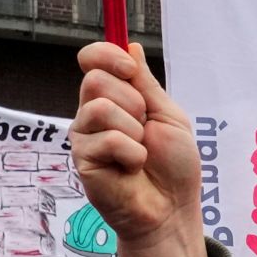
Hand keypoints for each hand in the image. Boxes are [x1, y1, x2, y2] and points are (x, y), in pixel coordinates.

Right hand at [73, 40, 208, 256]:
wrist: (172, 209)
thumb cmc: (174, 167)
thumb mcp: (168, 116)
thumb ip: (146, 84)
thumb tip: (131, 46)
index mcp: (114, 98)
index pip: (92, 60)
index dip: (106, 55)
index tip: (129, 68)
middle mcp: (92, 114)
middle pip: (96, 79)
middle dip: (133, 102)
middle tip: (145, 130)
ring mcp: (84, 137)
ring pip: (100, 107)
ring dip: (133, 130)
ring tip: (140, 153)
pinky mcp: (82, 160)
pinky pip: (107, 139)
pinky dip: (131, 154)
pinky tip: (132, 169)